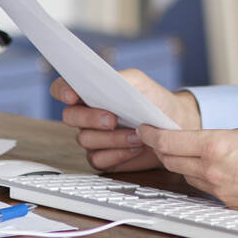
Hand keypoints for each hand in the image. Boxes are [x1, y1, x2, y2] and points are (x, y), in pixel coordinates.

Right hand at [49, 68, 201, 172]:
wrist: (174, 127)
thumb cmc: (155, 101)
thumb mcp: (140, 82)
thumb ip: (120, 78)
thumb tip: (101, 79)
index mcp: (91, 93)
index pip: (63, 88)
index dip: (62, 90)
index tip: (72, 95)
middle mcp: (87, 115)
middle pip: (70, 116)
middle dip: (90, 118)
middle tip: (112, 119)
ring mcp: (93, 137)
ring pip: (85, 140)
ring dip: (112, 138)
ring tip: (137, 135)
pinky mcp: (103, 157)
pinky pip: (97, 159)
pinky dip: (117, 154)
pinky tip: (135, 148)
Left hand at [139, 124, 237, 218]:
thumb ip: (222, 136)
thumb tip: (206, 140)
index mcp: (217, 146)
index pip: (171, 141)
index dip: (152, 134)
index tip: (145, 129)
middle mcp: (212, 171)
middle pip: (172, 160)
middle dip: (161, 148)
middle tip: (156, 138)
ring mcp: (219, 190)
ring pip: (186, 175)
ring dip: (180, 163)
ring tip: (182, 151)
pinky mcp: (227, 204)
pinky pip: (205, 188)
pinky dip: (200, 176)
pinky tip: (208, 168)